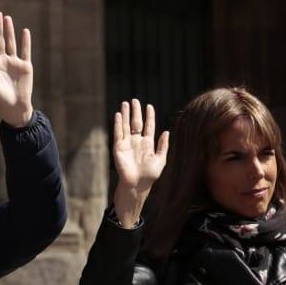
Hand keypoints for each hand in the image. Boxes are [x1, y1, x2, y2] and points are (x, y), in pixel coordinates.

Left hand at [0, 12, 33, 127]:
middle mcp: (3, 60)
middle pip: (0, 40)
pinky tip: (25, 31)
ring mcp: (14, 62)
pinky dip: (25, 41)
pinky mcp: (25, 65)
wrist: (14, 106)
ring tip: (8, 18)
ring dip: (10, 31)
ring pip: (12, 43)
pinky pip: (25, 51)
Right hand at [111, 99, 168, 228]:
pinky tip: (119, 114)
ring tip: (125, 103)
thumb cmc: (150, 175)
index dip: (149, 116)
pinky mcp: (118, 147)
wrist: (137, 184)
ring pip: (126, 125)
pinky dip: (118, 123)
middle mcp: (137, 142)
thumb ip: (163, 145)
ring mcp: (127, 143)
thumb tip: (167, 131)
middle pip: (136, 123)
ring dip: (126, 114)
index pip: (148, 126)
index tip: (149, 106)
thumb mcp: (161, 159)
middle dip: (136, 112)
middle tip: (135, 100)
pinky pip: (118, 133)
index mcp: (148, 144)